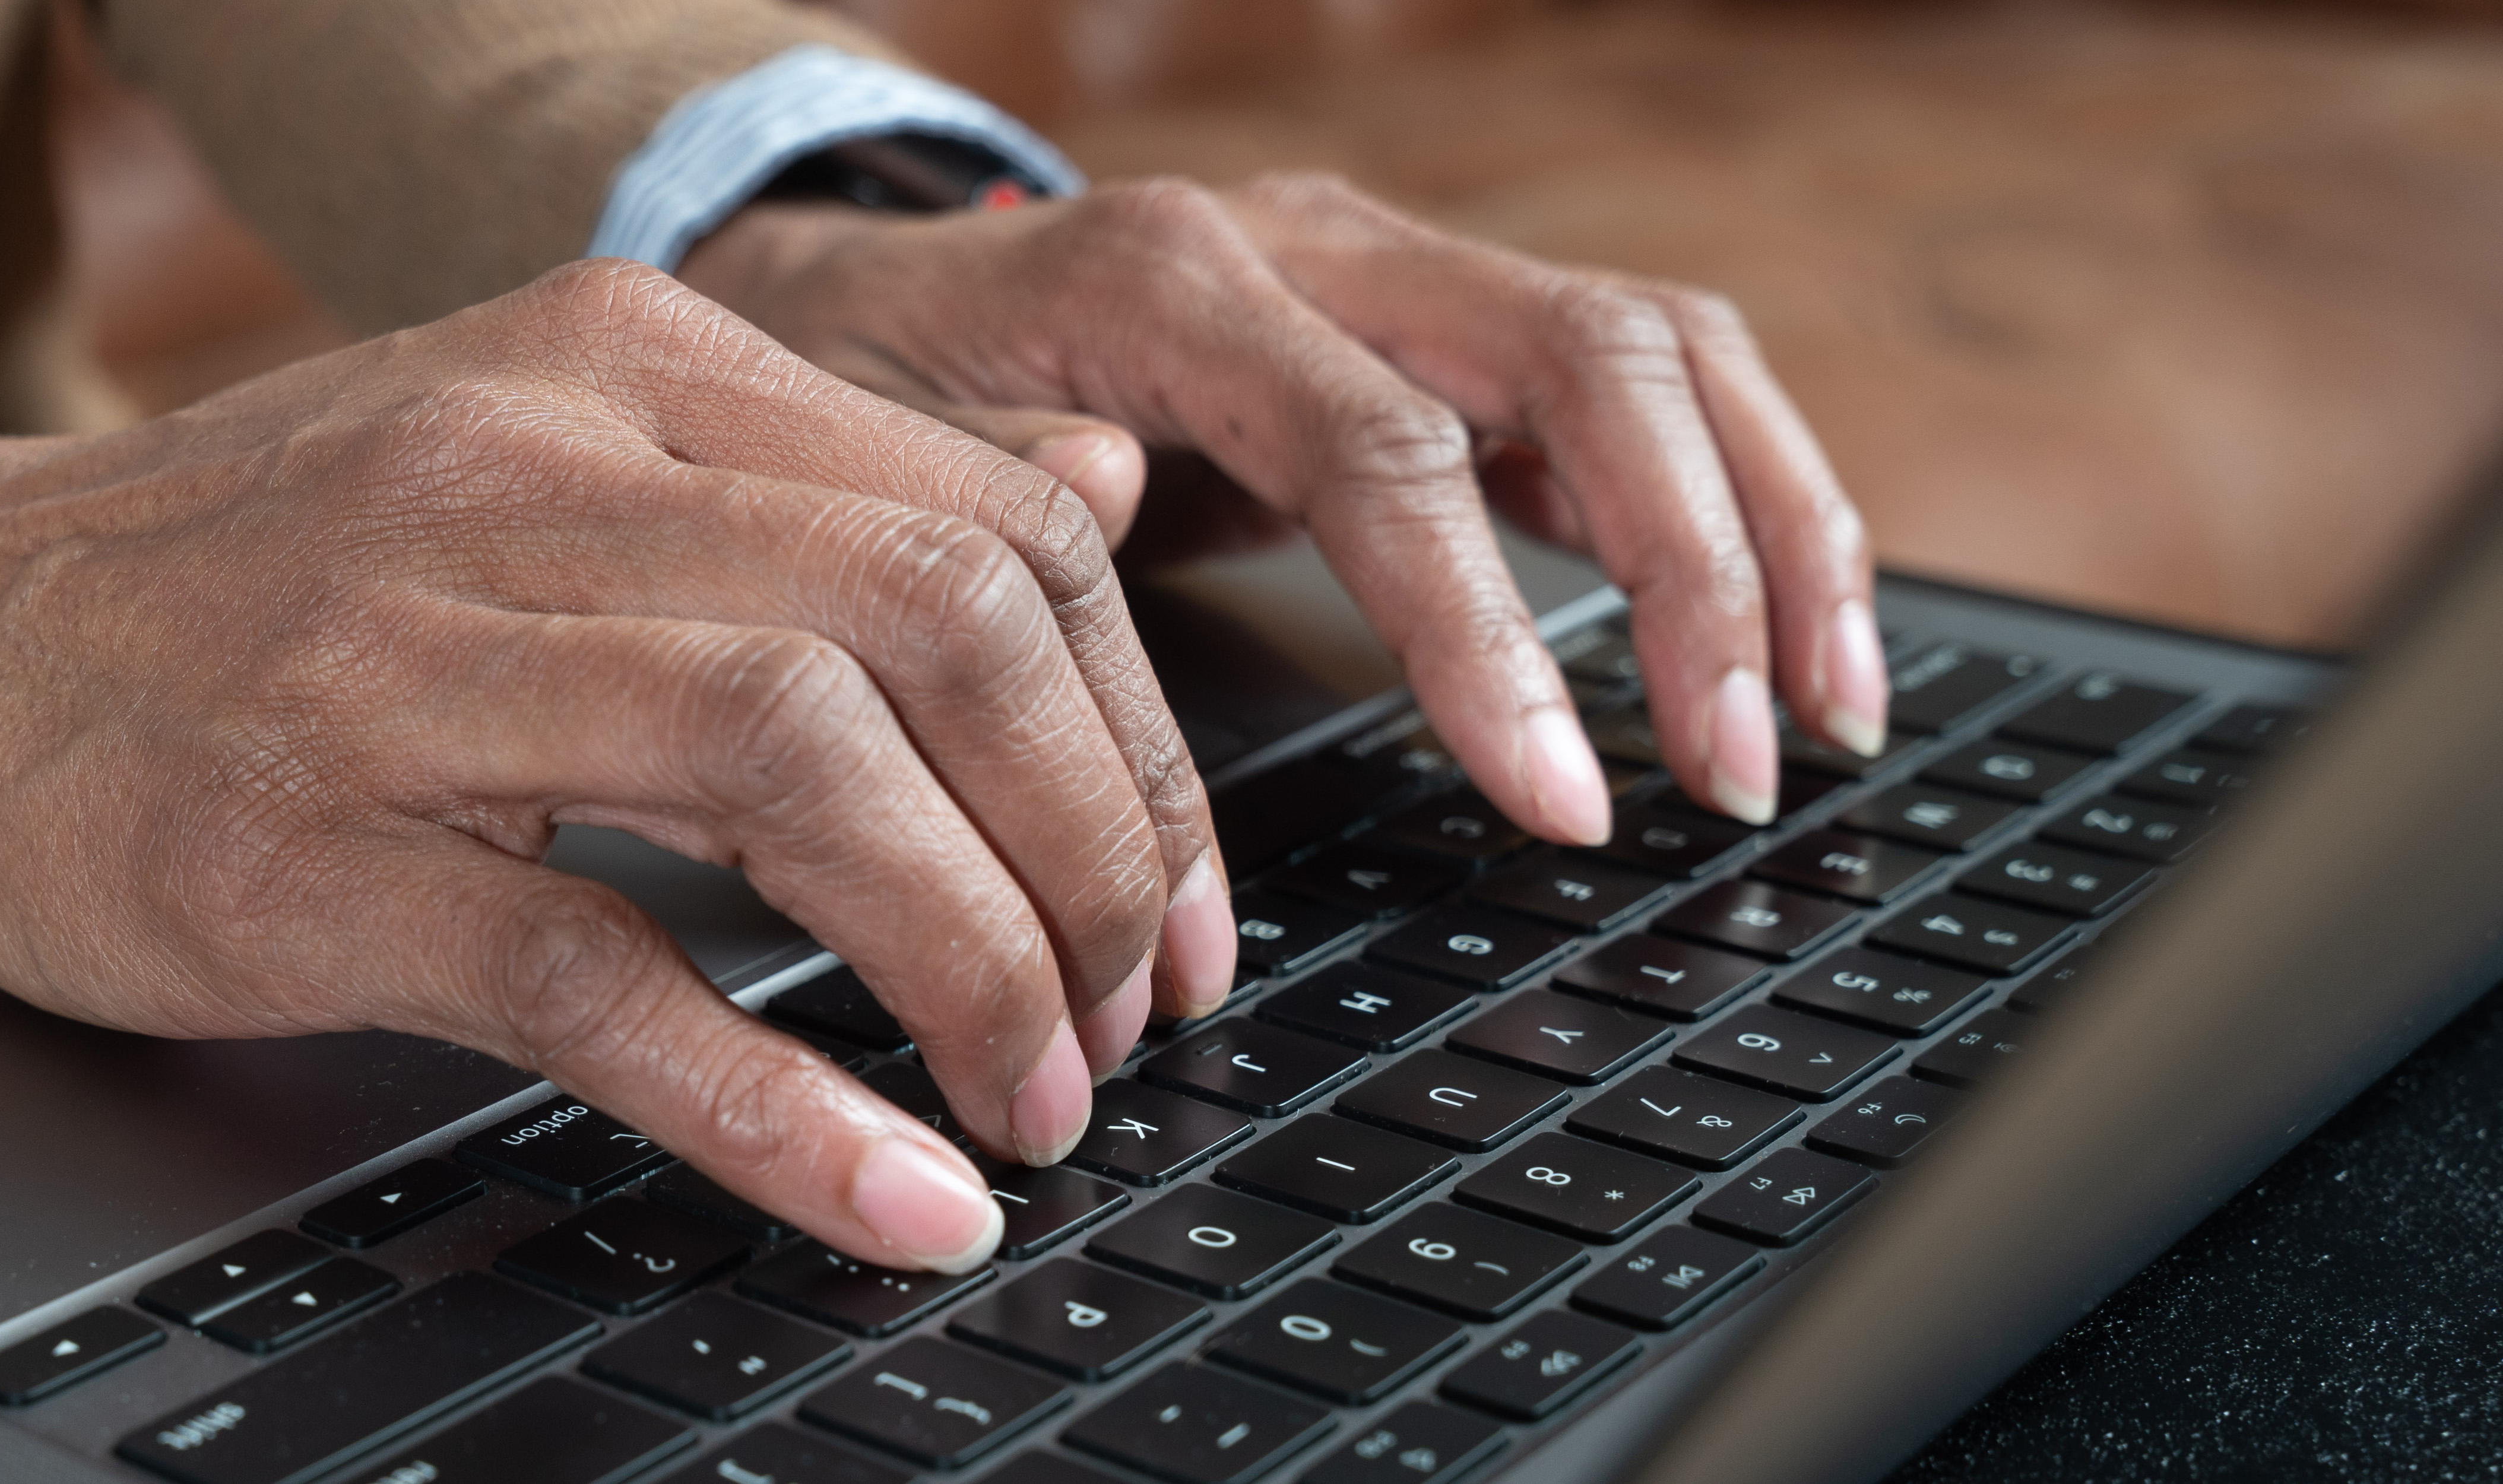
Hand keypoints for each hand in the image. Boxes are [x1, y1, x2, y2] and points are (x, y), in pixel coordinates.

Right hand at [0, 262, 1245, 1271]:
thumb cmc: (244, 572)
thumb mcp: (541, 450)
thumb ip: (820, 479)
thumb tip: (1104, 505)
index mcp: (618, 365)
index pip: (990, 525)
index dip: (1137, 733)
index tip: (1173, 889)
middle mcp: (530, 471)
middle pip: (937, 631)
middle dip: (1094, 851)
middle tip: (1125, 1014)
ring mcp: (405, 660)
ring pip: (804, 771)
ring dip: (972, 963)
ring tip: (1030, 1098)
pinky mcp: (306, 853)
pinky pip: (603, 976)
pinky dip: (782, 1102)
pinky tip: (889, 1190)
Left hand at [682, 176, 1887, 846]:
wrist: (870, 294)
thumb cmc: (873, 389)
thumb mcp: (879, 443)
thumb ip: (997, 480)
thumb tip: (1109, 498)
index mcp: (1171, 280)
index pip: (1387, 449)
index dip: (1488, 628)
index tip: (1558, 794)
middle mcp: (1314, 248)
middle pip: (1585, 358)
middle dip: (1697, 567)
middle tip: (1738, 765)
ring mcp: (1397, 275)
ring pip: (1656, 353)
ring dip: (1769, 527)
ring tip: (1825, 711)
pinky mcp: (1445, 331)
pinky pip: (1639, 390)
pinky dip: (1734, 507)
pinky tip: (1781, 638)